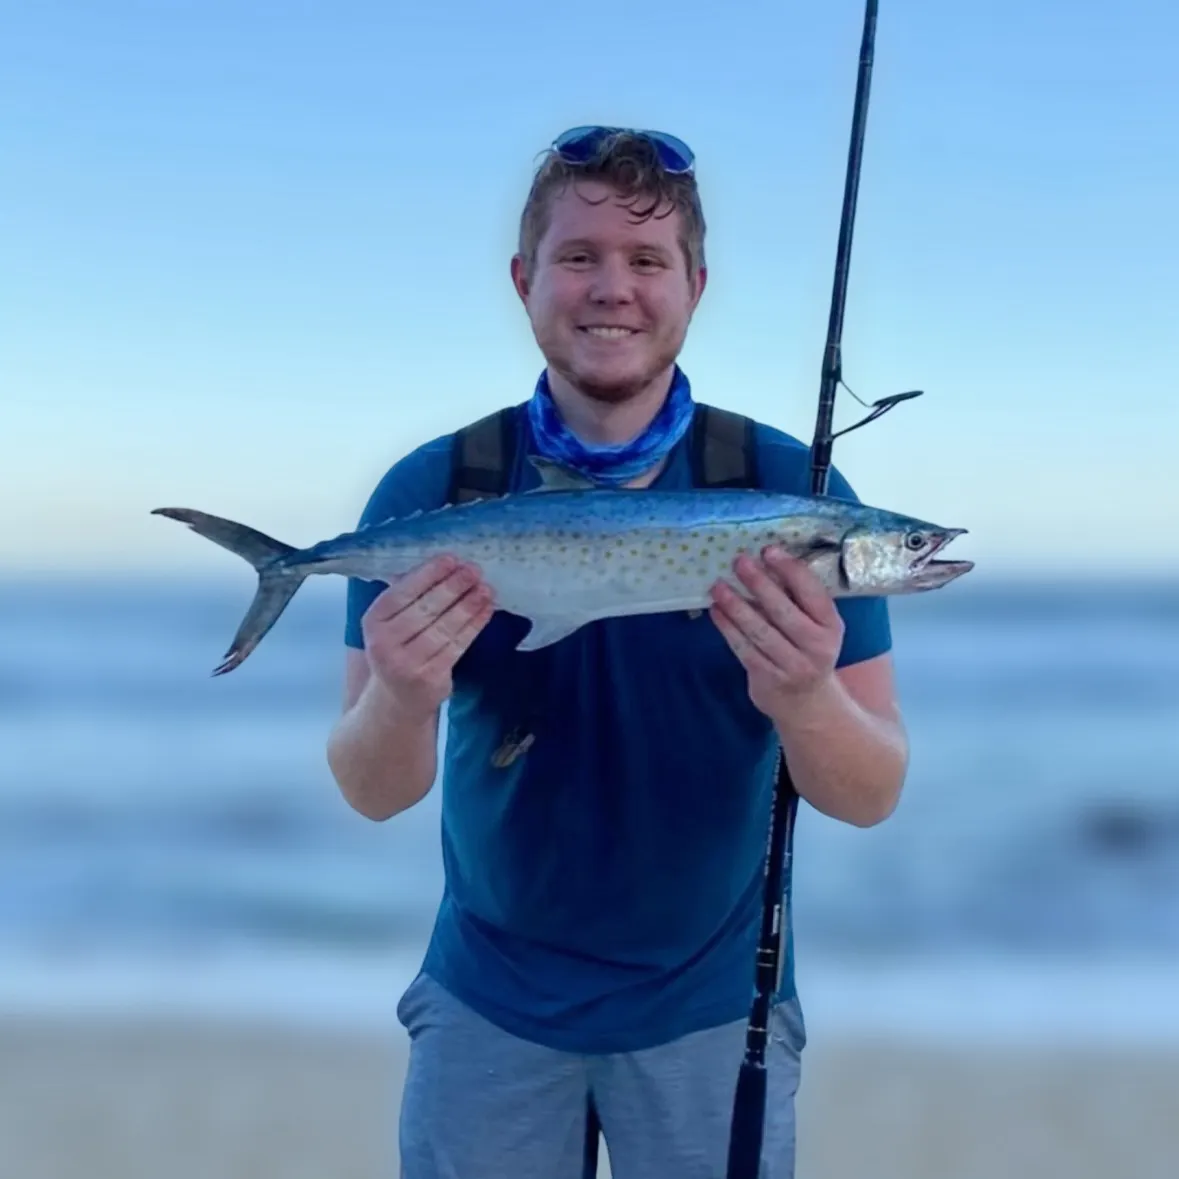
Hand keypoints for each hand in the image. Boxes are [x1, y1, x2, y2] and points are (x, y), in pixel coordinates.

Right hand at [361, 555, 494, 716]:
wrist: (397, 700)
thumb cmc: (399, 648)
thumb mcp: (391, 622)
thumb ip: (408, 595)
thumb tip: (440, 562)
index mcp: (373, 621)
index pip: (402, 592)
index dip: (428, 574)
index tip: (452, 559)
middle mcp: (384, 644)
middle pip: (425, 609)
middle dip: (453, 587)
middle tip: (475, 570)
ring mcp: (406, 664)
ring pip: (444, 628)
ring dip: (469, 605)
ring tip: (486, 588)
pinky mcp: (430, 679)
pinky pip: (457, 646)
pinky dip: (474, 626)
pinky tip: (486, 611)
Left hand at [709, 546, 844, 716]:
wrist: (806, 703)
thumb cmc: (807, 650)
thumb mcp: (815, 626)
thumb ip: (798, 599)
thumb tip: (766, 561)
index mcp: (831, 626)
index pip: (812, 593)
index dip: (790, 569)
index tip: (768, 550)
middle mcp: (816, 646)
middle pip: (783, 611)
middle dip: (759, 583)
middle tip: (739, 561)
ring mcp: (792, 666)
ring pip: (759, 631)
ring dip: (736, 606)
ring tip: (718, 586)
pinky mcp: (768, 679)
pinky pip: (744, 649)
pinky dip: (727, 628)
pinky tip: (716, 611)